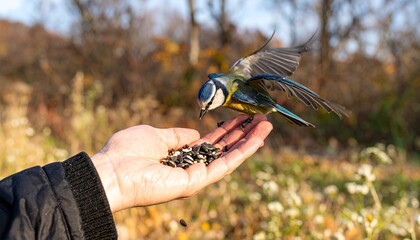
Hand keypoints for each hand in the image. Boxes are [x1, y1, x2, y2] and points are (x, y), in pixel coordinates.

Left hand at [91, 114, 272, 211]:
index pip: (210, 143)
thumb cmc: (127, 152)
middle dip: (243, 134)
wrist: (112, 171)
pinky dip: (243, 152)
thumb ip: (177, 135)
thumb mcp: (156, 135)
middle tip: (261, 120)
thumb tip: (195, 134)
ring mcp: (195, 176)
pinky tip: (257, 139)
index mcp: (180, 157)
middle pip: (224, 149)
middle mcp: (191, 168)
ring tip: (266, 126)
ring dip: (249, 142)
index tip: (241, 117)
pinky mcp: (197, 182)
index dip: (226, 130)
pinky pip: (225, 165)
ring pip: (230, 157)